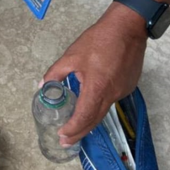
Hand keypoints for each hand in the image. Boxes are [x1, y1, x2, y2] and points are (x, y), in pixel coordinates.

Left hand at [42, 3, 148, 146]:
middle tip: (66, 141)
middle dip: (79, 132)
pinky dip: (100, 107)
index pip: (83, 117)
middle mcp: (111, 94)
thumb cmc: (99, 40)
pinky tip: (91, 106)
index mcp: (97, 88)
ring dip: (89, 121)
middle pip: (94, 120)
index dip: (72, 129)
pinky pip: (112, 101)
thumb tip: (42, 86)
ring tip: (76, 127)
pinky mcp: (128, 86)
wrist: (127, 28)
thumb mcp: (71, 56)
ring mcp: (122, 91)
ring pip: (103, 111)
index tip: (62, 136)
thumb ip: (55, 74)